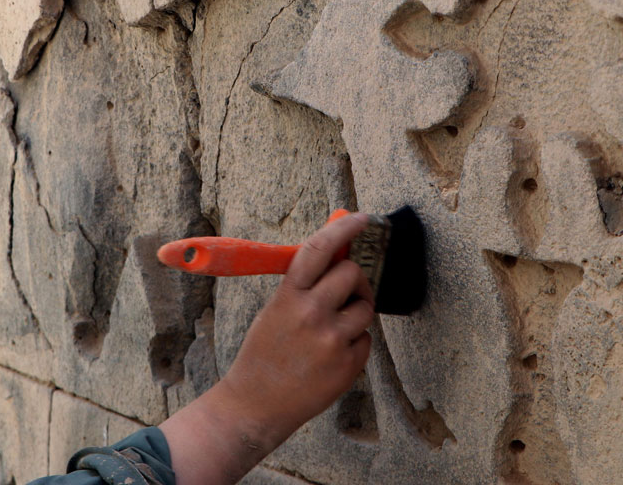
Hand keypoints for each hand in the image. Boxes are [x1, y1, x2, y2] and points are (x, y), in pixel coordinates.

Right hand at [159, 213, 376, 484]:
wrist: (256, 405)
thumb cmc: (264, 353)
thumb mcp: (275, 310)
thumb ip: (304, 285)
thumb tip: (337, 253)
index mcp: (289, 296)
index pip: (319, 249)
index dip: (342, 228)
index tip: (361, 218)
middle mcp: (312, 314)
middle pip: (352, 274)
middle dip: (354, 280)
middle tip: (345, 292)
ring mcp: (332, 340)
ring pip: (365, 307)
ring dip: (355, 313)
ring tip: (330, 332)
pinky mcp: (348, 364)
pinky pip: (366, 339)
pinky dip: (354, 343)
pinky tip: (330, 357)